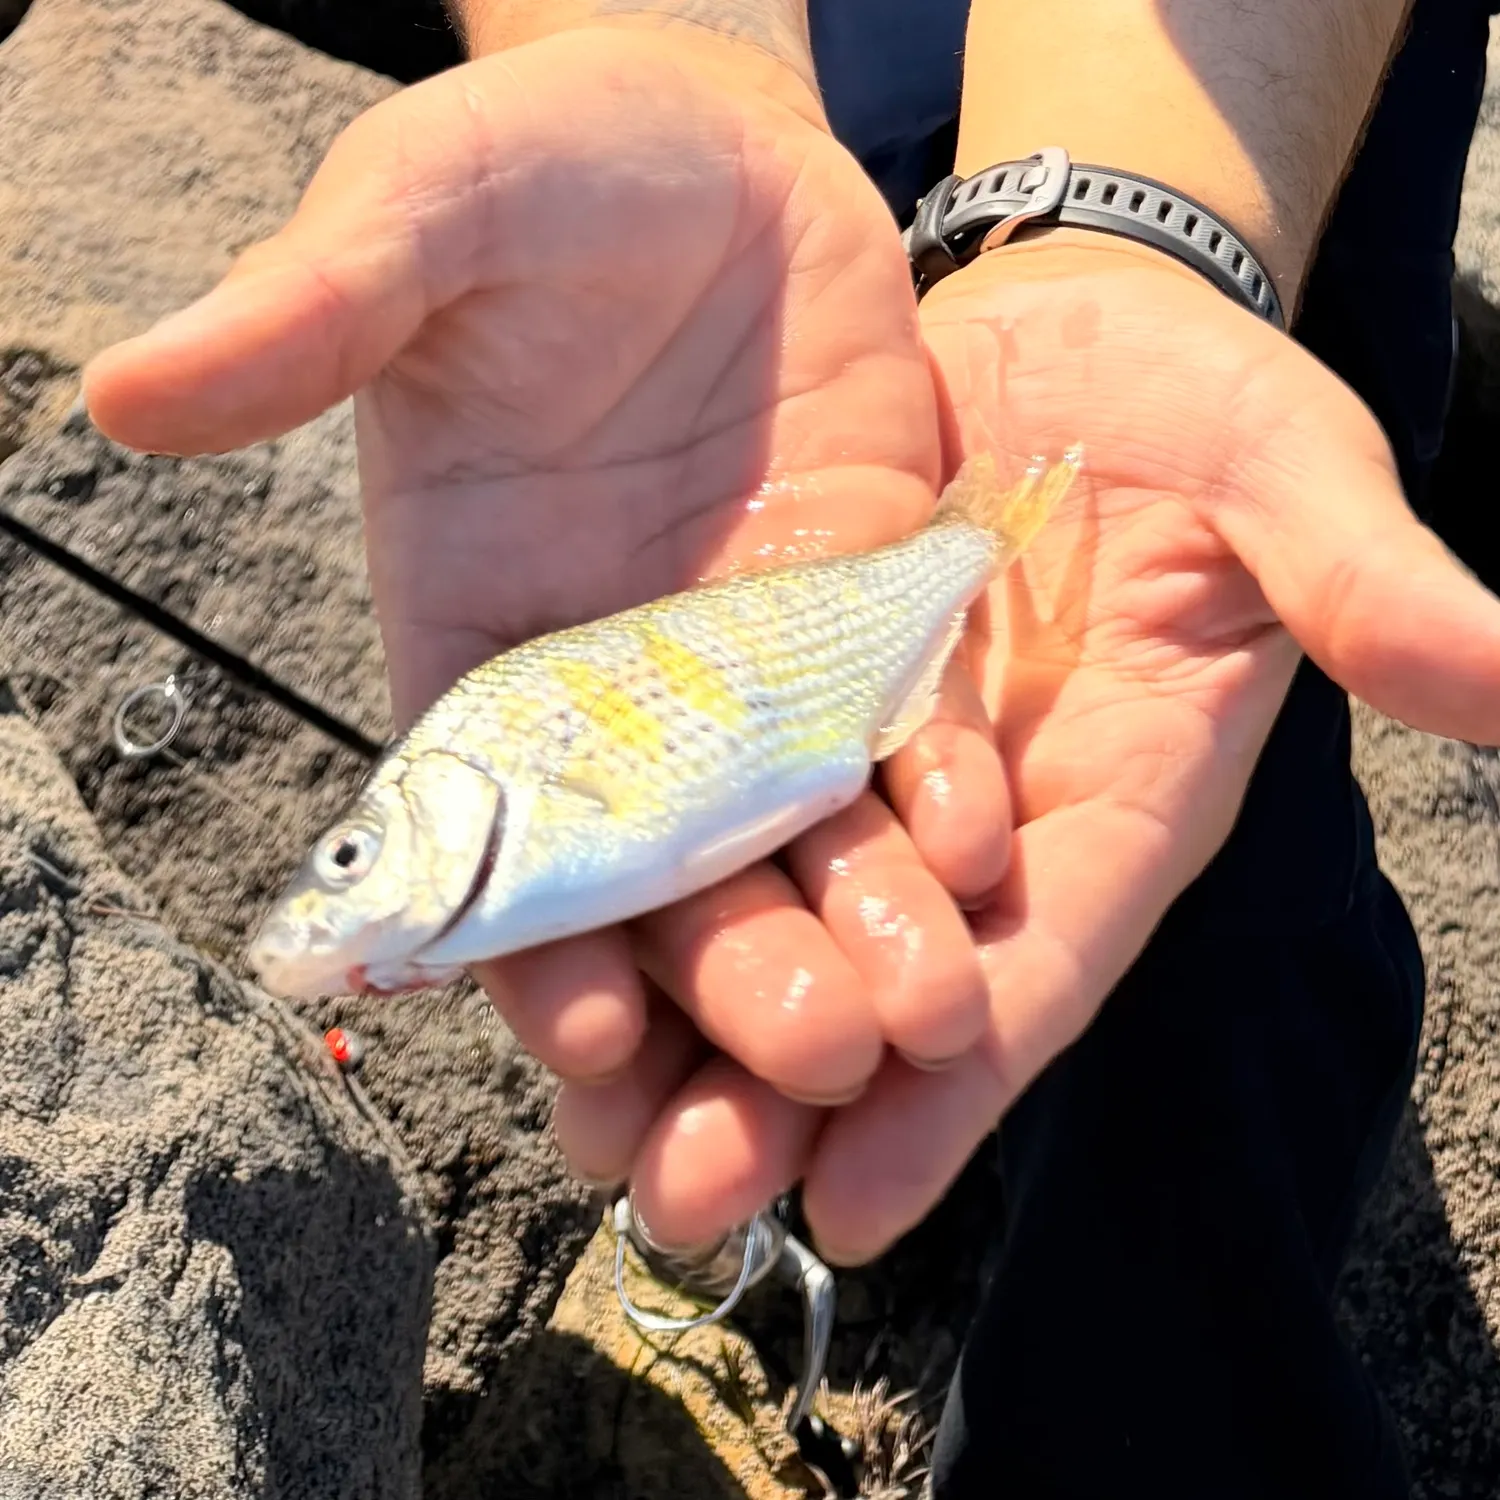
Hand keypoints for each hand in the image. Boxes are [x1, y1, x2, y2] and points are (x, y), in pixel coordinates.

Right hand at [82, 28, 1015, 1186]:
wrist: (712, 155)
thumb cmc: (544, 174)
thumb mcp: (424, 218)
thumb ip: (312, 312)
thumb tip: (121, 386)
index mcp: (478, 643)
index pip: (495, 835)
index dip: (533, 942)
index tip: (594, 1035)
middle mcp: (617, 692)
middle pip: (666, 872)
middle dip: (730, 975)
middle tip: (805, 1061)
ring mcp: (747, 667)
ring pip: (795, 835)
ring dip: (856, 927)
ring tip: (914, 1018)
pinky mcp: (858, 619)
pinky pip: (900, 729)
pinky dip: (936, 797)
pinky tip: (977, 861)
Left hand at [548, 232, 1499, 1265]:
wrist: (1060, 322)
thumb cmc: (1194, 400)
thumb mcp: (1286, 474)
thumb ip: (1362, 581)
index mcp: (1114, 797)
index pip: (1035, 966)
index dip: (956, 1090)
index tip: (855, 1212)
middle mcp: (978, 814)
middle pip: (880, 982)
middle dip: (782, 1097)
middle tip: (678, 1203)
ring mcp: (863, 758)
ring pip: (771, 915)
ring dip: (680, 1027)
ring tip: (586, 1125)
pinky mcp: (771, 688)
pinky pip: (697, 798)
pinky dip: (632, 878)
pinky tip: (550, 953)